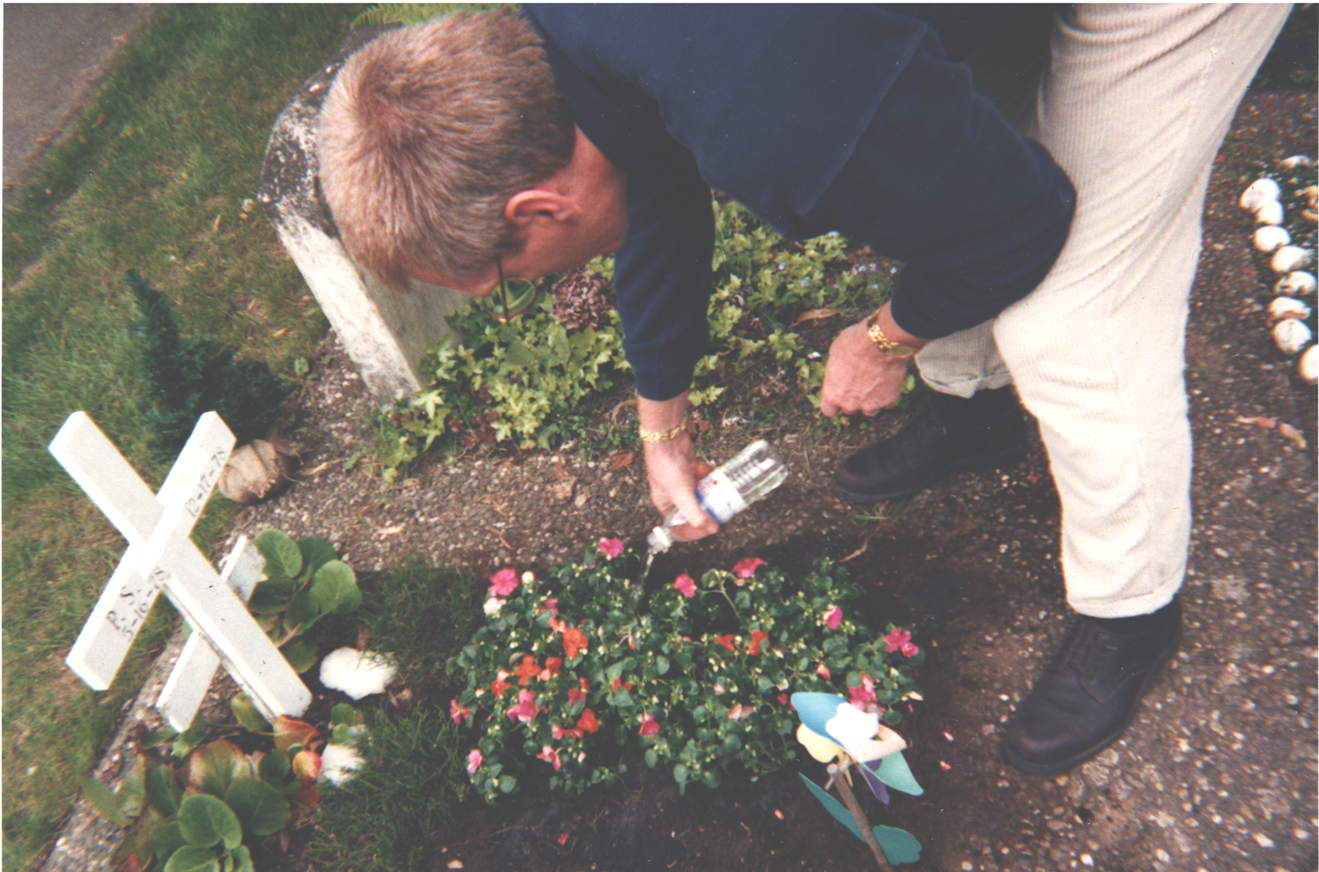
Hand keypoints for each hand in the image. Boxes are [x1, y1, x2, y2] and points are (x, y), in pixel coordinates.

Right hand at [637, 393, 717, 539]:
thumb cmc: (667, 467)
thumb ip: (695, 514)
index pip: (680, 526)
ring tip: (721, 494)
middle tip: (721, 512)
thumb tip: (711, 529)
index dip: (695, 530)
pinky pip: (703, 478)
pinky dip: (709, 476)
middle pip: (694, 510)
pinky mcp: (690, 469)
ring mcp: (683, 482)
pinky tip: (712, 474)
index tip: (710, 528)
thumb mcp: (682, 495)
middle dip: (708, 511)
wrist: (668, 440)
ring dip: (710, 494)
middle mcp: (674, 495)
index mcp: (666, 505)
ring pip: (701, 494)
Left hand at [819, 318, 912, 416]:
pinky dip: (888, 395)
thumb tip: (839, 369)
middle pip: (849, 409)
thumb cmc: (854, 343)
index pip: (829, 410)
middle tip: (860, 382)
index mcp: (832, 394)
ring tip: (875, 382)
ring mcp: (870, 405)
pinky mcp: (889, 401)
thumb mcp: (834, 353)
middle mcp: (849, 404)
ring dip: (871, 400)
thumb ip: (836, 370)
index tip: (839, 396)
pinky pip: (888, 403)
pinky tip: (889, 380)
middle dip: (853, 399)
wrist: (880, 341)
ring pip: (870, 410)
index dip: (834, 403)